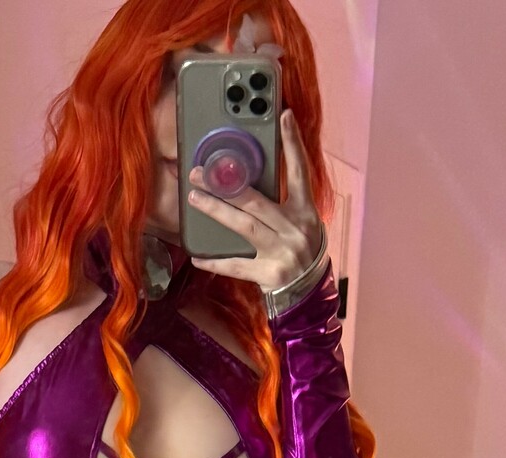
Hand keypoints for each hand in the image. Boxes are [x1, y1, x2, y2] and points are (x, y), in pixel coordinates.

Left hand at [186, 107, 323, 291]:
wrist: (311, 294)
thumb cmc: (303, 252)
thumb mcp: (302, 223)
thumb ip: (283, 203)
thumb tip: (250, 181)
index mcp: (305, 212)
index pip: (299, 171)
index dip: (292, 143)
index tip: (284, 116)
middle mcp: (294, 229)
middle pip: (255, 200)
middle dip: (226, 184)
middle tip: (200, 172)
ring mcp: (281, 252)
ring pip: (243, 226)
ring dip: (216, 210)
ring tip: (194, 198)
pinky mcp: (268, 274)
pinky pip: (236, 266)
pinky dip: (215, 262)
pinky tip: (197, 256)